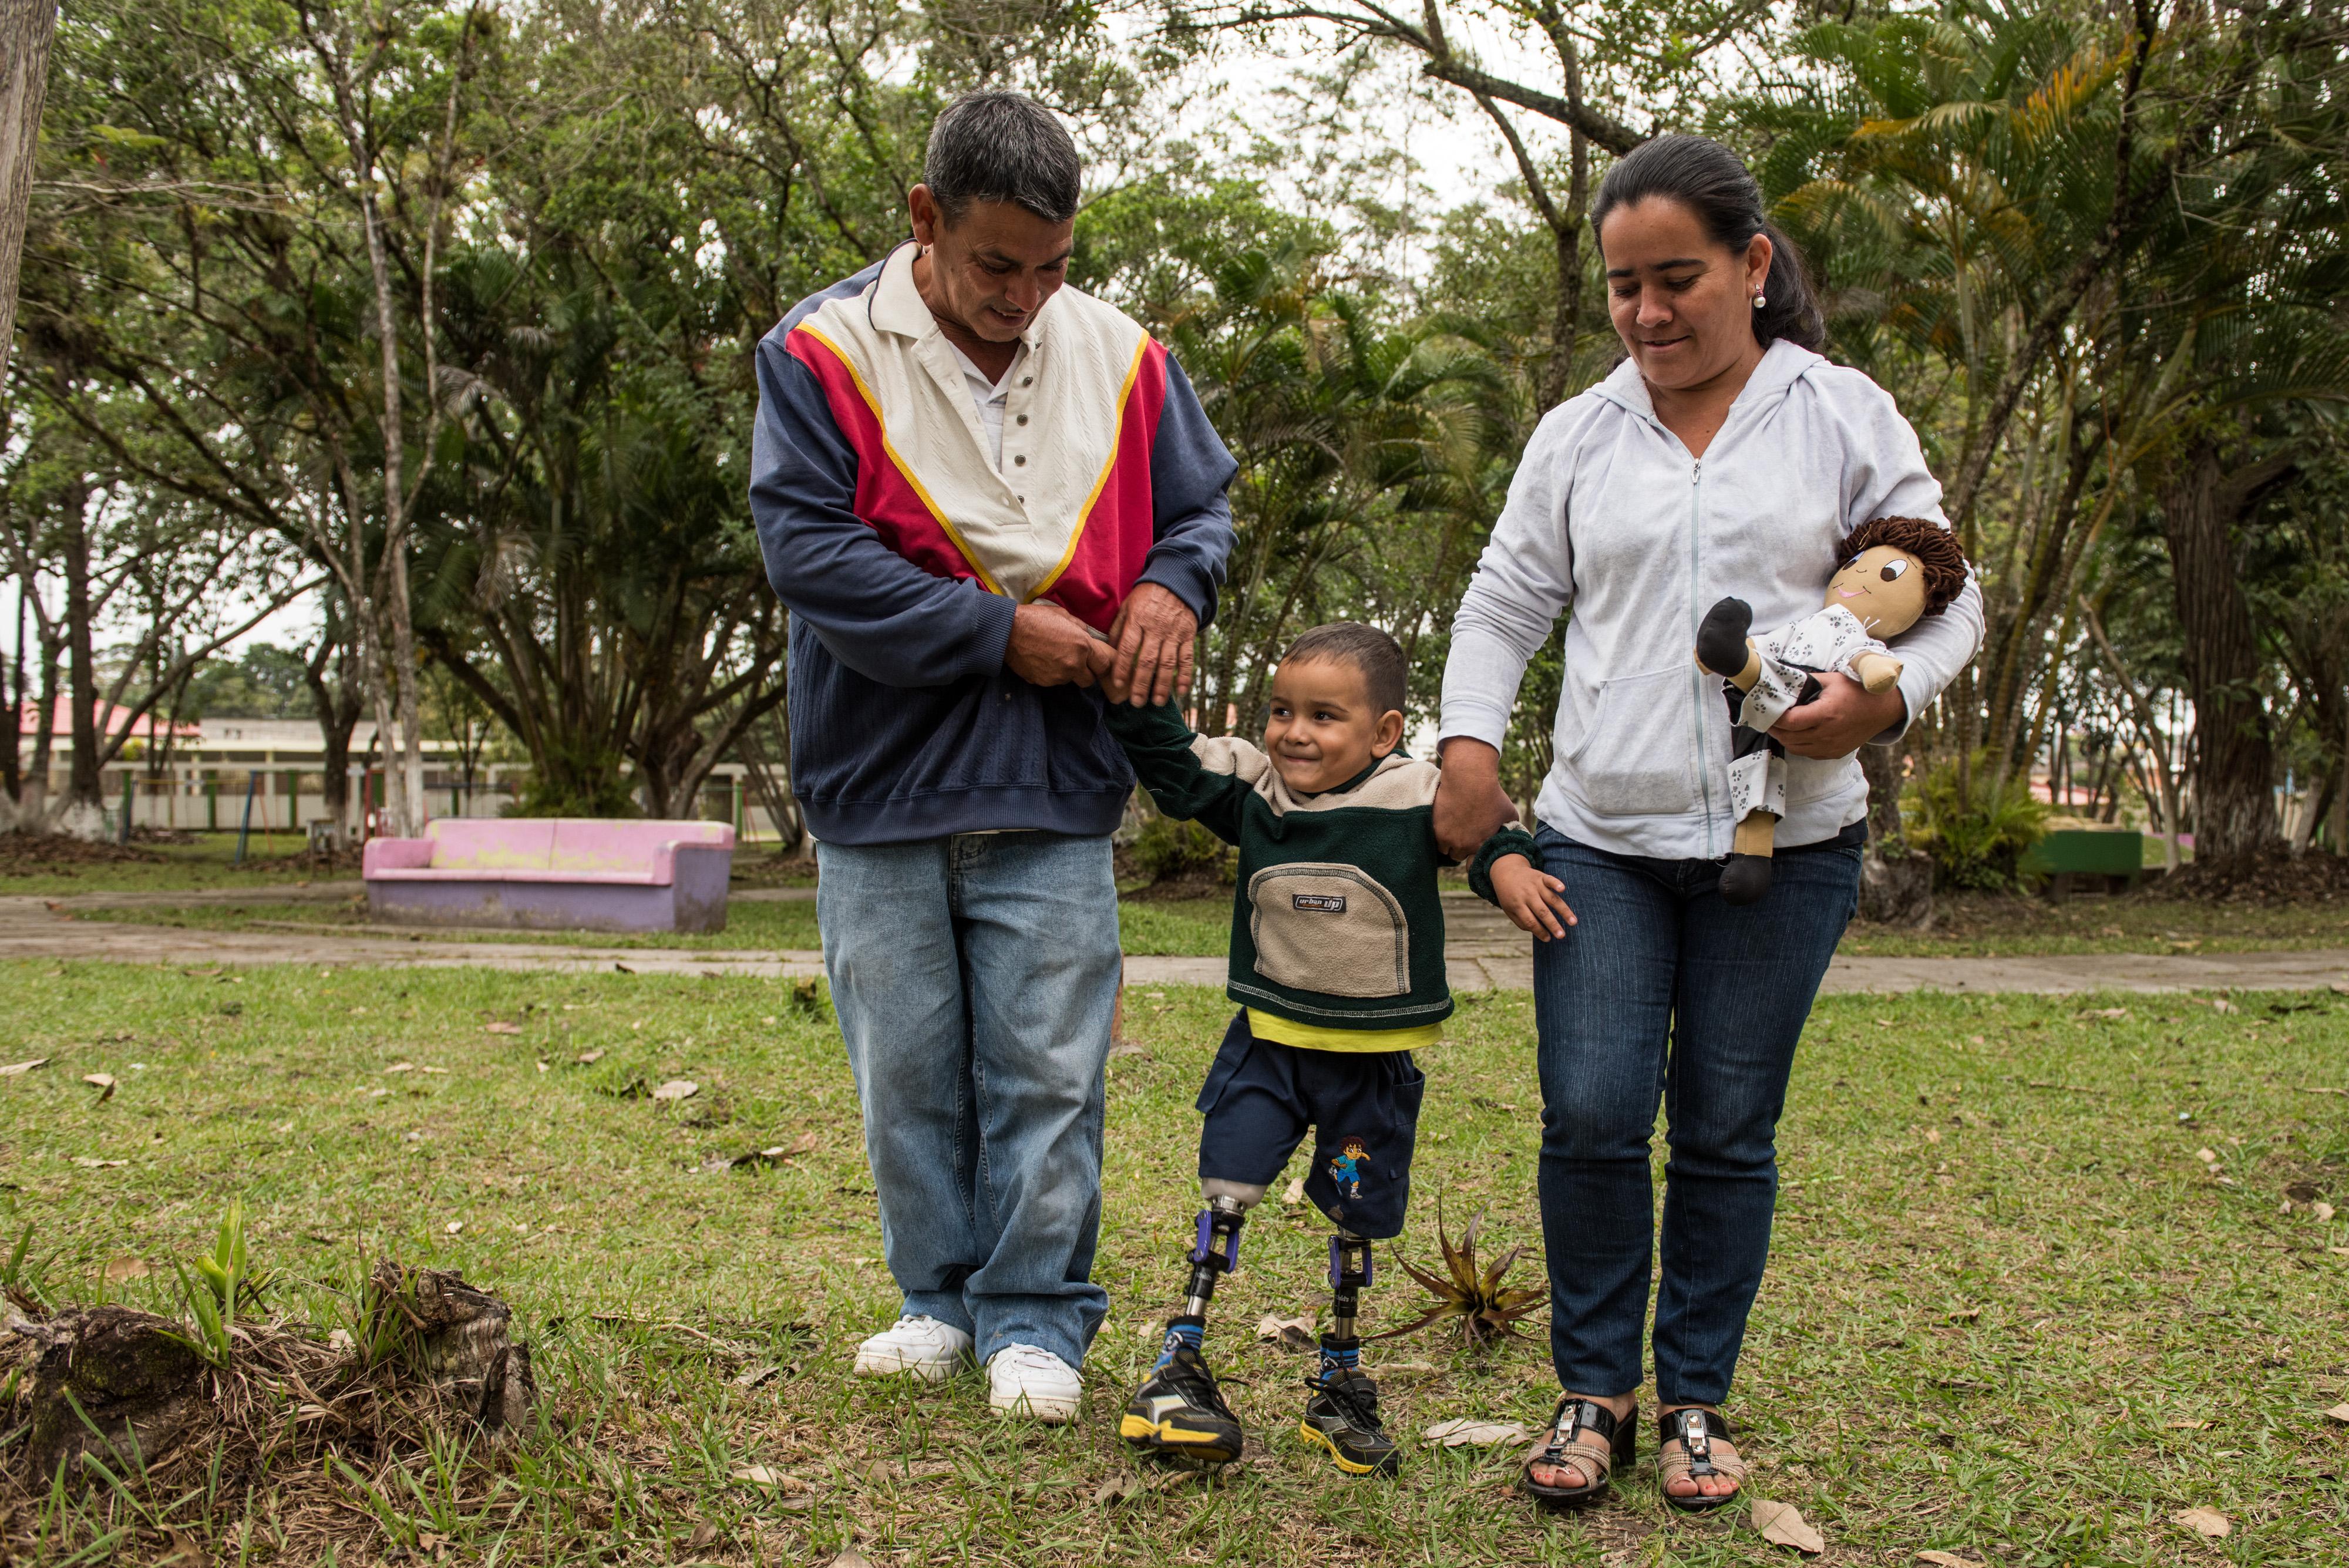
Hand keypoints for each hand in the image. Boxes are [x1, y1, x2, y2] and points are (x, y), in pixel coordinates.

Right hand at [1005, 601, 1114, 688]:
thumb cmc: (1036, 619)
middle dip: (1085, 673)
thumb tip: (1087, 635)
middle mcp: (1073, 665)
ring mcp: (1058, 676)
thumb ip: (1080, 628)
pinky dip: (1050, 674)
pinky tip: (1041, 660)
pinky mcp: (1043, 682)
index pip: (1104, 665)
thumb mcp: (1063, 615)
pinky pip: (1053, 681)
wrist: (1008, 631)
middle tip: (1075, 661)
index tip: (1095, 661)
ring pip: (1069, 681)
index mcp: (1082, 646)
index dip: (1100, 664)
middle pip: (1089, 681)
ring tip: (1052, 656)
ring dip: (1066, 673)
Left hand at [1102, 583, 1197, 706]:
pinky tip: (1182, 691)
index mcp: (1137, 620)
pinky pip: (1187, 658)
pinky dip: (1185, 676)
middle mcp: (1155, 628)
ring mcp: (1173, 633)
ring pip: (1167, 663)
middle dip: (1141, 684)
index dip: (1121, 667)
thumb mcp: (1127, 607)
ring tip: (1157, 702)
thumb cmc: (1147, 597)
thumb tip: (1109, 651)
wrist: (1176, 580)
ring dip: (1163, 685)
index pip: (1127, 647)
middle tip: (1136, 703)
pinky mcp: (1188, 635)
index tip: (1117, 685)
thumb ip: (1118, 629)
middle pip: (1147, 660)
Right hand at [1433, 738, 1519, 859]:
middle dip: (1459, 847)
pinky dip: (1437, 832)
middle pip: (1457, 855)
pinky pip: (1433, 837)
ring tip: (1450, 829)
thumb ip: (1510, 828)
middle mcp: (1462, 846)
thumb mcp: (1509, 813)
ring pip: (1443, 849)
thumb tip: (1511, 833)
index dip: (1473, 849)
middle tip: (1461, 834)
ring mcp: (1446, 838)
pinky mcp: (1434, 828)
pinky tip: (1444, 821)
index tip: (1473, 840)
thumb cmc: (1492, 794)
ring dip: (1446, 842)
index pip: (1474, 858)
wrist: (1470, 779)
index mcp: (1480, 846)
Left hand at [1490, 854, 1576, 940]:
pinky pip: (1550, 880)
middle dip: (1553, 924)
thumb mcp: (1509, 910)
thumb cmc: (1509, 895)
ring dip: (1563, 910)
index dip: (1539, 931)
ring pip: (1551, 899)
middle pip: (1542, 912)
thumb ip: (1521, 922)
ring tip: (1573, 922)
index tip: (1548, 939)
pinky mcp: (1541, 876)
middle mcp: (1527, 895)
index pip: (1530, 921)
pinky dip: (1556, 883)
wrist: (1507, 871)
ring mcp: (1535, 885)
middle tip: (1562, 936)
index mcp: (1517, 905)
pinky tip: (1562, 889)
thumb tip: (1538, 932)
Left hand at [1769, 672, 1905, 758]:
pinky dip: (1798, 745)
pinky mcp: (1835, 753)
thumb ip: (1807, 682)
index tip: (1767, 710)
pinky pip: (1809, 753)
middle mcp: (1827, 734)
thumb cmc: (1857, 690)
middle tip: (1766, 718)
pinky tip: (1796, 734)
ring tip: (1778, 726)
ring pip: (1796, 748)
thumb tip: (1785, 682)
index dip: (1774, 717)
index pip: (1790, 722)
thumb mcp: (1832, 680)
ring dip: (1784, 738)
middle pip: (1789, 737)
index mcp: (1826, 714)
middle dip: (1774, 728)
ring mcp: (1831, 746)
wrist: (1883, 709)